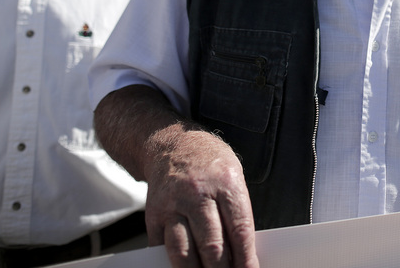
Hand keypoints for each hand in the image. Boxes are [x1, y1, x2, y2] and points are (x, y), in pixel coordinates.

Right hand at [144, 130, 258, 267]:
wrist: (171, 144)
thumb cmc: (209, 162)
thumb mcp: (233, 176)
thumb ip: (237, 212)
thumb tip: (244, 252)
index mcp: (225, 182)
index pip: (239, 229)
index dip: (245, 258)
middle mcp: (197, 193)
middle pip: (212, 244)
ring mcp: (172, 205)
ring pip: (183, 251)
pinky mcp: (153, 215)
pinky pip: (161, 247)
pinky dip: (172, 264)